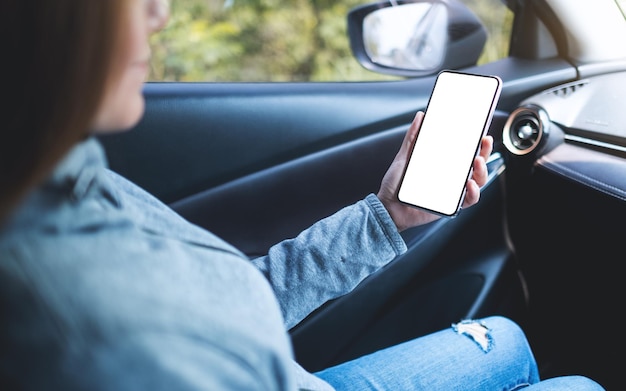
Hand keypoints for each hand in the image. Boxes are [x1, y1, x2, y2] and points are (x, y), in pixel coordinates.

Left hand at [376, 111, 493, 231]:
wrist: (388, 207)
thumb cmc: (396, 185)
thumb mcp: (404, 157)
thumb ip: (412, 138)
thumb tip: (420, 116)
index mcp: (443, 165)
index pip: (466, 152)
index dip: (478, 143)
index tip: (482, 132)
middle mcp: (451, 177)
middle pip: (477, 164)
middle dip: (485, 152)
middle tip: (484, 141)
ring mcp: (452, 191)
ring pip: (478, 181)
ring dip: (482, 171)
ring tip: (476, 162)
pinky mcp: (451, 206)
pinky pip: (469, 200)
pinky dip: (473, 192)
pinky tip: (469, 184)